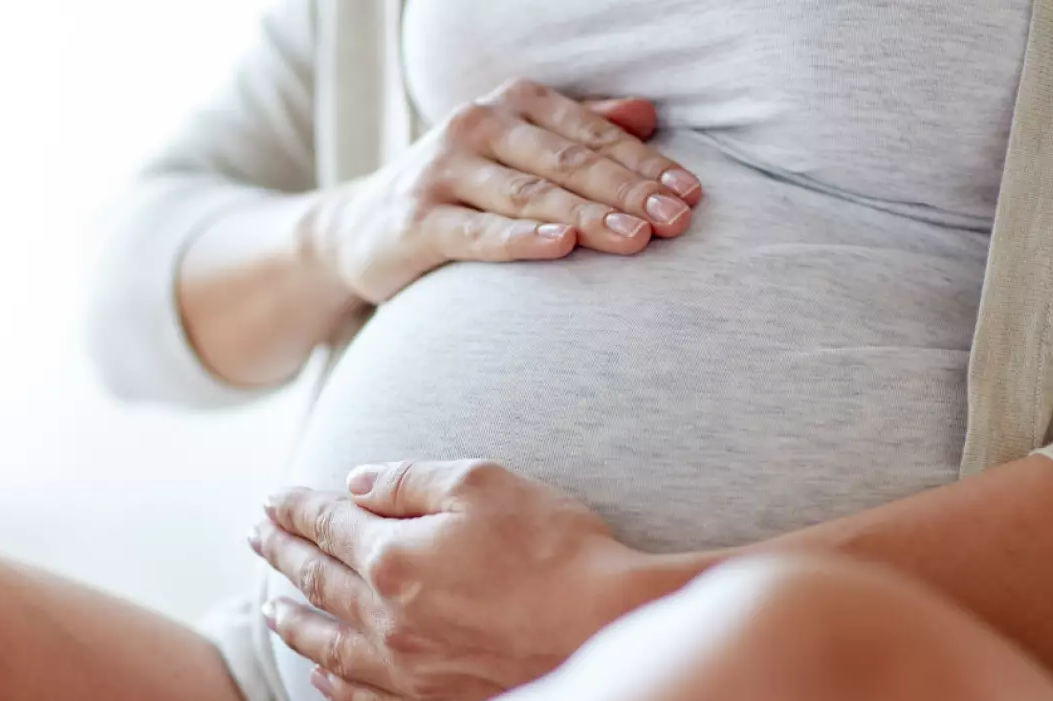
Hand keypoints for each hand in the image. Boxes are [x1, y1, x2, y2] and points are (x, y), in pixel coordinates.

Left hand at [249, 459, 655, 700]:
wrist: (612, 632)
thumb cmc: (557, 549)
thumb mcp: (483, 484)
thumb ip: (410, 481)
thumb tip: (355, 485)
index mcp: (393, 557)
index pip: (328, 525)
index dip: (296, 508)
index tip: (273, 500)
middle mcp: (387, 619)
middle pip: (318, 581)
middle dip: (282, 553)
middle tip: (256, 538)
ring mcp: (408, 670)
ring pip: (328, 646)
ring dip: (293, 622)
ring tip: (269, 610)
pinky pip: (364, 699)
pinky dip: (334, 686)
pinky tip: (321, 677)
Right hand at [307, 78, 702, 303]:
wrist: (360, 229)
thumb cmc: (459, 190)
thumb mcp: (518, 151)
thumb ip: (580, 130)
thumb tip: (648, 115)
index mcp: (511, 102)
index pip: (593, 134)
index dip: (646, 165)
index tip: (691, 195)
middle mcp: (476, 125)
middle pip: (568, 161)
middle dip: (629, 193)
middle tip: (678, 221)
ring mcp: (443, 171)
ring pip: (530, 194)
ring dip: (589, 216)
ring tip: (637, 238)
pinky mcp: (416, 220)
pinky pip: (477, 232)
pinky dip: (521, 238)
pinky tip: (561, 245)